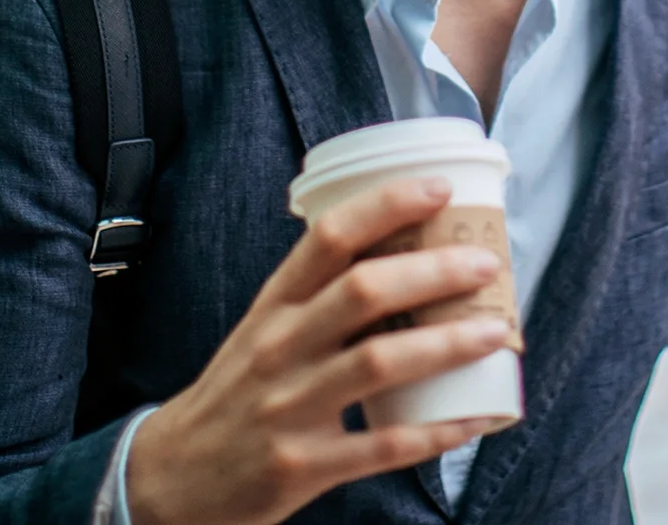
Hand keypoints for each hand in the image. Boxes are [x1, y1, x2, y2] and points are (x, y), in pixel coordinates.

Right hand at [124, 176, 512, 524]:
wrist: (172, 478)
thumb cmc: (235, 396)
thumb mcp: (261, 332)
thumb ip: (319, 299)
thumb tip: (408, 259)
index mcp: (272, 308)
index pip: (327, 239)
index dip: (386, 206)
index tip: (437, 189)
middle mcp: (279, 349)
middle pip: (362, 292)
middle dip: (433, 271)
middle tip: (485, 263)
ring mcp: (289, 409)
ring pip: (378, 362)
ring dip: (446, 343)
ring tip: (494, 331)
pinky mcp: (302, 466)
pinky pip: (382, 446)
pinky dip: (436, 431)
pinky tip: (476, 418)